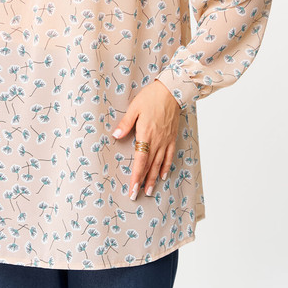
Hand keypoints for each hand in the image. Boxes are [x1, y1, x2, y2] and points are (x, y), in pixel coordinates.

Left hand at [111, 79, 180, 199]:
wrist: (172, 91)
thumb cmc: (151, 97)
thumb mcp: (135, 108)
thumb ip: (125, 123)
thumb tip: (115, 136)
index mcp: (146, 134)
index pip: (140, 160)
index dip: (136, 176)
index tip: (132, 188)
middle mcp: (157, 140)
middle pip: (149, 165)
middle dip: (143, 182)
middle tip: (137, 195)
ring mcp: (166, 140)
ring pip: (159, 164)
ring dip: (153, 178)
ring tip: (149, 191)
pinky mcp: (172, 137)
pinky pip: (169, 156)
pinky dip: (166, 167)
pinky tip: (162, 175)